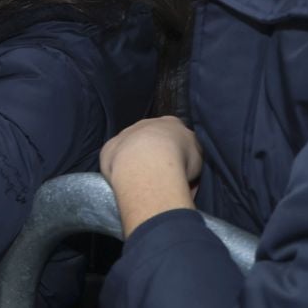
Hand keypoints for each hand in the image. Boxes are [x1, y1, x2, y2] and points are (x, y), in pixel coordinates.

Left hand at [99, 116, 201, 236]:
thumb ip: (193, 158)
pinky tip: (126, 183)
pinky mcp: (109, 148)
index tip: (180, 170)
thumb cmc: (180, 159)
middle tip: (161, 179)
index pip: (177, 135)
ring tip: (143, 184)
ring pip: (132, 149)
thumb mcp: (198, 158)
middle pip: (153, 140)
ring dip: (136, 163)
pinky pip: (115, 159)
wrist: (147, 161)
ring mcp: (125, 134)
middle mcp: (147, 123)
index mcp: (172, 123)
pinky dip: (120, 170)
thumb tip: (189, 167)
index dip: (179, 153)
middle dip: (156, 156)